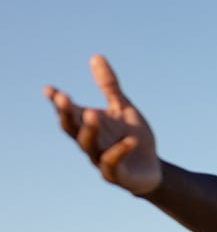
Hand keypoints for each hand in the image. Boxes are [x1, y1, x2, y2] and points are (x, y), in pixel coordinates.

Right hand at [44, 55, 160, 194]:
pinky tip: (130, 140)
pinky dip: (120, 151)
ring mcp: (101, 159)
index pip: (69, 114)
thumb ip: (109, 86)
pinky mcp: (117, 174)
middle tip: (63, 97)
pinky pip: (114, 163)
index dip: (58, 103)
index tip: (50, 89)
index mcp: (89, 126)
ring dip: (89, 130)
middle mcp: (91, 143)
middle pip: (72, 129)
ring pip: (88, 145)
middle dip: (67, 113)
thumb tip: (96, 56)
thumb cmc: (133, 137)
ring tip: (92, 113)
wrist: (152, 168)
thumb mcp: (123, 108)